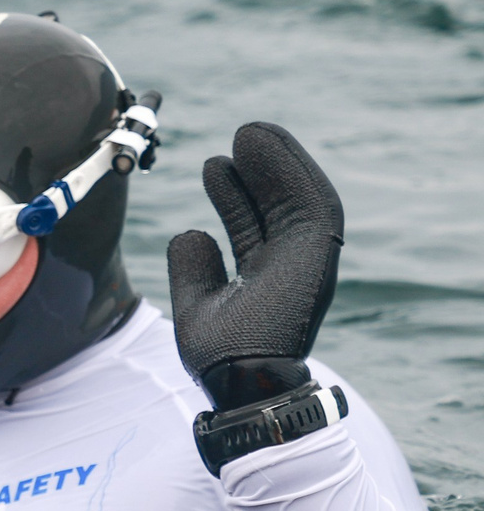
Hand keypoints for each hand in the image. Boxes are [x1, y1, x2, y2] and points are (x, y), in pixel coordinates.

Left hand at [168, 122, 344, 409]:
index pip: (252, 224)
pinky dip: (294, 172)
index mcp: (263, 276)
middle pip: (274, 206)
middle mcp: (286, 265)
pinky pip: (312, 203)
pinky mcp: (319, 255)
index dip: (237, 194)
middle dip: (259, 171)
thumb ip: (193, 266)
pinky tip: (270, 147)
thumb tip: (192, 230)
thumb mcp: (197, 301)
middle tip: (240, 137)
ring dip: (278, 162)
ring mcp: (304, 260)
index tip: (217, 165)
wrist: (241, 379)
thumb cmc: (221, 355)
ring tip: (253, 132)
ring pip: (296, 197)